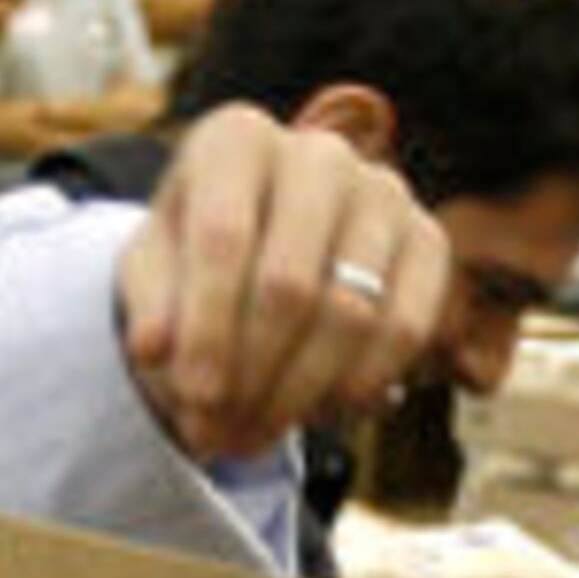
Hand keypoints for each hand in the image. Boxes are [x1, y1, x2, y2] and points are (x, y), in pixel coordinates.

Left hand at [117, 103, 446, 461]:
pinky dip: (362, 383)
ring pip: (352, 314)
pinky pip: (407, 327)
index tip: (194, 398)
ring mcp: (383, 191)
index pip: (222, 239)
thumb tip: (154, 349)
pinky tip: (318, 415)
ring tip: (250, 437)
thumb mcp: (151, 269)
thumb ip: (150, 303)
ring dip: (298, 393)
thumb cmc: (191, 251)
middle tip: (216, 435)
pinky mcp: (427, 238)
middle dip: (251, 374)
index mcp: (236, 139)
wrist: (261, 238)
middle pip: (290, 284)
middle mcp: (319, 152)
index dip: (208, 327)